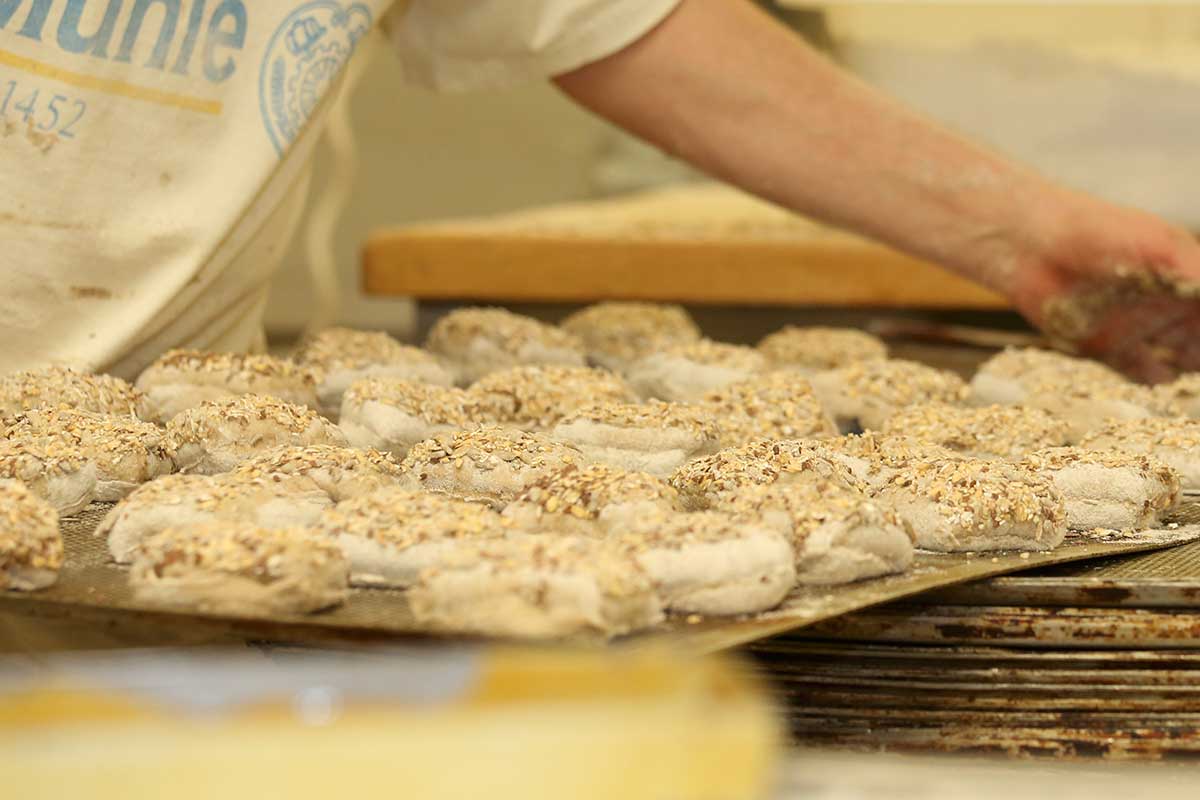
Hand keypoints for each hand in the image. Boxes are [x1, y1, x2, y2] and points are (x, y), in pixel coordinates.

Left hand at [1006, 193, 1199, 383]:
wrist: (1034, 243)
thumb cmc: (1102, 232)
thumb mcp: (1162, 248)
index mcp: (1187, 277)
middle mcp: (1167, 305)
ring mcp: (1138, 327)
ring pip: (1179, 359)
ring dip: (1190, 365)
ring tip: (1190, 362)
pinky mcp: (1105, 347)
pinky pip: (1139, 371)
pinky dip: (1154, 377)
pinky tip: (1163, 374)